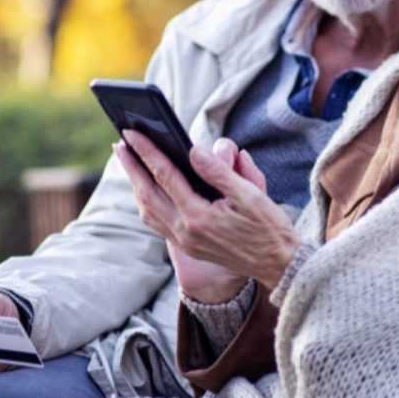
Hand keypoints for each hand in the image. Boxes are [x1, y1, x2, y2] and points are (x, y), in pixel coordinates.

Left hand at [116, 131, 298, 290]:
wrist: (279, 264)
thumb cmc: (268, 226)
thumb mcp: (250, 193)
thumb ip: (219, 171)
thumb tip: (193, 151)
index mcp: (199, 216)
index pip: (165, 176)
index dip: (147, 151)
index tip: (131, 132)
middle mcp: (185, 232)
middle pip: (146, 194)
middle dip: (131, 168)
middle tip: (119, 143)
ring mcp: (185, 242)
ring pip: (148, 211)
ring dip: (136, 185)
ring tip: (130, 163)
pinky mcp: (189, 247)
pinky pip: (158, 222)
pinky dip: (148, 202)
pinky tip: (149, 189)